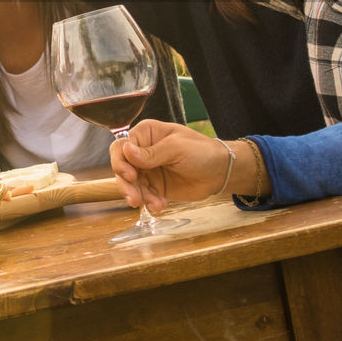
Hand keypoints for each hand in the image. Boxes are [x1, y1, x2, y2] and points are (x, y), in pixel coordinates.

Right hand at [109, 120, 231, 211]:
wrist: (221, 172)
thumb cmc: (201, 152)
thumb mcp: (176, 148)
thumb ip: (151, 153)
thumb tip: (125, 150)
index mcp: (146, 134)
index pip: (122, 146)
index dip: (120, 161)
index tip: (130, 175)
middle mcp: (142, 151)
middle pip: (122, 167)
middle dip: (126, 184)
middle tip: (134, 198)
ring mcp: (147, 170)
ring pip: (130, 184)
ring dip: (138, 196)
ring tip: (154, 204)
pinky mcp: (154, 186)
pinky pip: (143, 195)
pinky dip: (149, 202)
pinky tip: (160, 205)